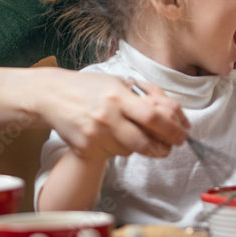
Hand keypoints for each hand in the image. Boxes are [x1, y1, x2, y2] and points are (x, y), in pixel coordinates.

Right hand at [34, 69, 188, 159]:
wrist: (51, 96)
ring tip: (136, 132)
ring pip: (131, 150)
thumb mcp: (118, 82)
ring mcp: (95, 135)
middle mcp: (107, 116)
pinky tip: (114, 135)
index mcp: (118, 96)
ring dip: (142, 146)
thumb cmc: (89, 87)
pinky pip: (113, 154)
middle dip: (164, 146)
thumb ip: (146, 95)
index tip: (184, 133)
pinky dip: (121, 147)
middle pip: (145, 141)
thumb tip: (173, 111)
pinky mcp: (85, 148)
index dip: (173, 128)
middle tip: (173, 144)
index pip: (153, 116)